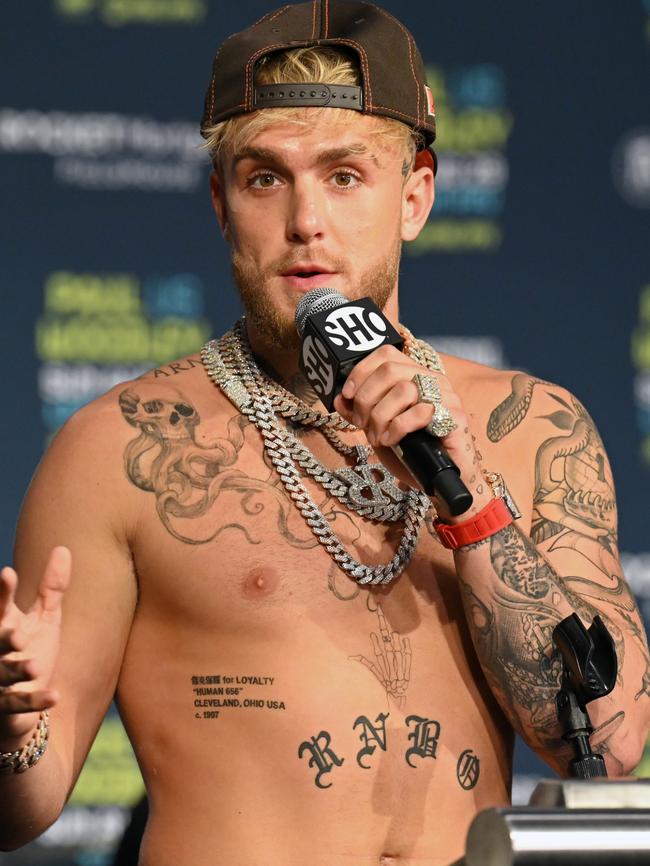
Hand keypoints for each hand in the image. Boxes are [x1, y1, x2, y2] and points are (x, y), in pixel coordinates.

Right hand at [0, 547, 70, 744]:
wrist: (23, 704)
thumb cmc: (30, 652)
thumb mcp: (44, 619)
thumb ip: (50, 588)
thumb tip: (63, 548)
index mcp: (4, 627)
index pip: (0, 608)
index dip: (2, 593)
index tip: (7, 574)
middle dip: (3, 637)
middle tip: (17, 634)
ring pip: (4, 674)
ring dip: (18, 670)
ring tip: (35, 667)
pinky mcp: (8, 709)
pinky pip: (20, 706)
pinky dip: (36, 702)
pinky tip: (55, 697)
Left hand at [333, 344, 471, 471]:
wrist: (440, 482)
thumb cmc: (413, 454)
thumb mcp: (378, 430)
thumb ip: (360, 413)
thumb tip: (340, 398)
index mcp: (416, 377)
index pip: (387, 354)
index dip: (362, 370)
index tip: (348, 394)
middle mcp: (433, 381)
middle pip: (390, 370)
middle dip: (366, 398)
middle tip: (361, 423)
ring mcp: (447, 398)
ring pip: (403, 390)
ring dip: (380, 416)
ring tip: (376, 437)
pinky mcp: (455, 418)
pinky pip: (419, 413)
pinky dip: (397, 428)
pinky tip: (391, 441)